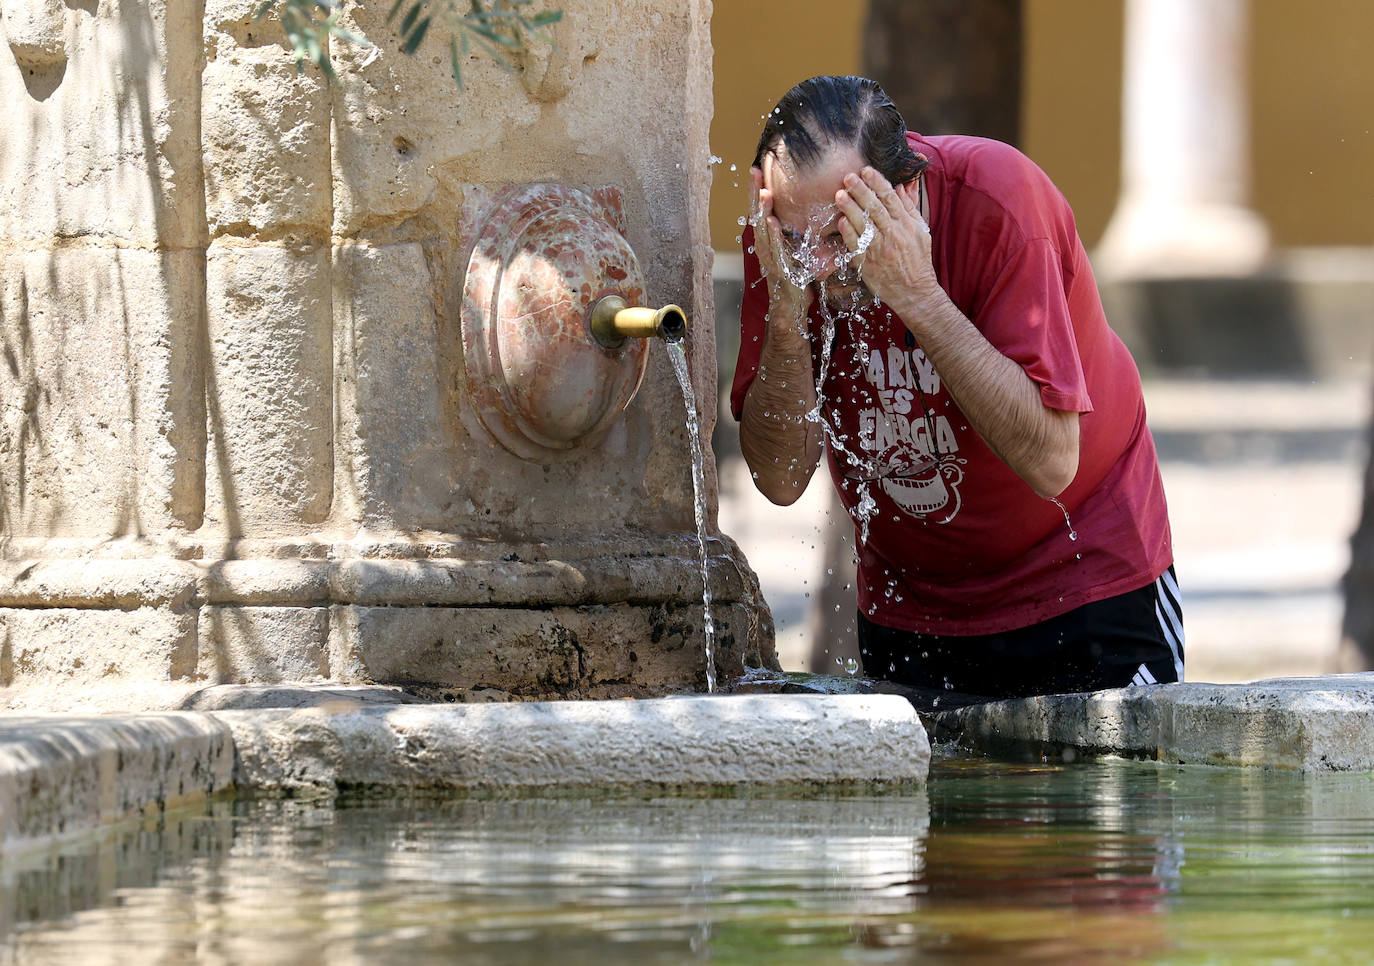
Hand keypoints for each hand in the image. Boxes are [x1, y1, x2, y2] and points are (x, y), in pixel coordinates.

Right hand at [749, 161, 810, 330]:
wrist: (791, 306)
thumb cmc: (795, 277)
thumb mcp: (795, 249)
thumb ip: (794, 232)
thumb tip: (802, 212)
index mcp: (768, 239)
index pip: (761, 209)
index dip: (758, 190)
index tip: (757, 168)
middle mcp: (764, 246)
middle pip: (756, 214)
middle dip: (755, 192)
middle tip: (754, 171)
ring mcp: (769, 257)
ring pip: (763, 230)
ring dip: (762, 211)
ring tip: (763, 192)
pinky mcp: (778, 268)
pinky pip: (774, 249)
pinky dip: (772, 235)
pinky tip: (771, 222)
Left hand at [836, 167, 939, 313]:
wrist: (914, 292)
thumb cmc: (918, 260)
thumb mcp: (921, 231)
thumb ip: (909, 209)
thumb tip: (899, 187)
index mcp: (906, 225)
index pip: (890, 198)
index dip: (877, 182)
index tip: (866, 170)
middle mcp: (893, 235)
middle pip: (874, 208)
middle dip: (860, 190)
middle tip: (848, 177)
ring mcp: (880, 250)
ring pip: (863, 224)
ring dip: (850, 208)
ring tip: (839, 194)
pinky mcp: (868, 263)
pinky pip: (856, 245)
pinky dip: (848, 232)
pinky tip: (841, 220)